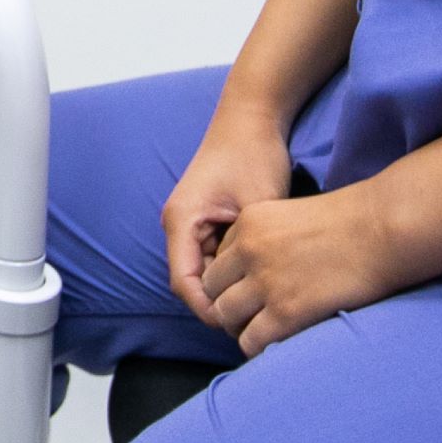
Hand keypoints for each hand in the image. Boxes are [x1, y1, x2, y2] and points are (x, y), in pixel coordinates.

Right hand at [160, 117, 294, 315]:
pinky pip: (214, 257)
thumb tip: (261, 291)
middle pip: (192, 282)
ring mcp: (191, 223)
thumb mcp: (258, 205)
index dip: (211, 311)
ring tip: (261, 302)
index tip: (241, 326)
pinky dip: (233, 270)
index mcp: (181, 222)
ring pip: (204, 272)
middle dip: (220, 303)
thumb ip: (252, 249)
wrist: (253, 116)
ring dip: (228, 287)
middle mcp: (179, 225)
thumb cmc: (253, 153)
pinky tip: (260, 276)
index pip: (186, 284)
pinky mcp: (206, 220)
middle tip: (257, 321)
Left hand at [196, 184, 412, 356]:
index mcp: (249, 221)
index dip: (232, 279)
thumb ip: (268, 239)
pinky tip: (276, 344)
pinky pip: (251, 341)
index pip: (218, 259)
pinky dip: (258, 347)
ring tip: (263, 330)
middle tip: (251, 315)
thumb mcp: (294, 214)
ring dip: (240, 327)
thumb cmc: (352, 222)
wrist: (384, 230)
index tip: (250, 290)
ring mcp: (265, 282)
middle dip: (228, 303)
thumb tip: (258, 271)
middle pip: (213, 288)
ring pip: (225, 316)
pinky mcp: (286, 312)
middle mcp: (249, 250)